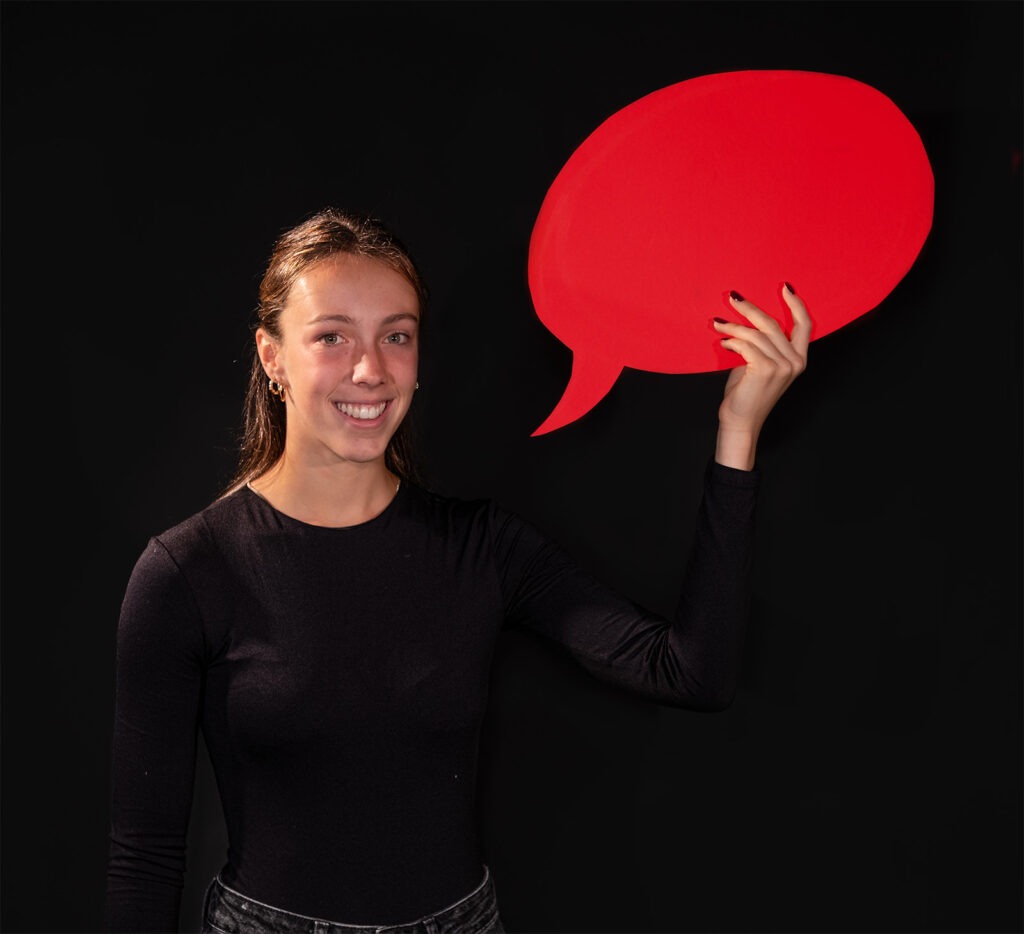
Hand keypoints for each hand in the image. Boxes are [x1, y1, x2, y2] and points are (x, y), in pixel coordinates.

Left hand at [712, 284, 810, 469]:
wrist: (741, 420)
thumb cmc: (746, 393)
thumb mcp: (759, 364)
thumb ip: (761, 345)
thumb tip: (744, 322)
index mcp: (798, 359)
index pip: (805, 325)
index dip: (796, 304)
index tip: (784, 287)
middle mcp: (795, 361)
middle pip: (773, 323)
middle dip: (750, 308)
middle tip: (732, 298)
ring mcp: (783, 366)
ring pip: (756, 334)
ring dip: (733, 325)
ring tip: (716, 323)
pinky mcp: (766, 369)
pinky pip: (746, 345)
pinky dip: (732, 340)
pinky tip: (723, 342)